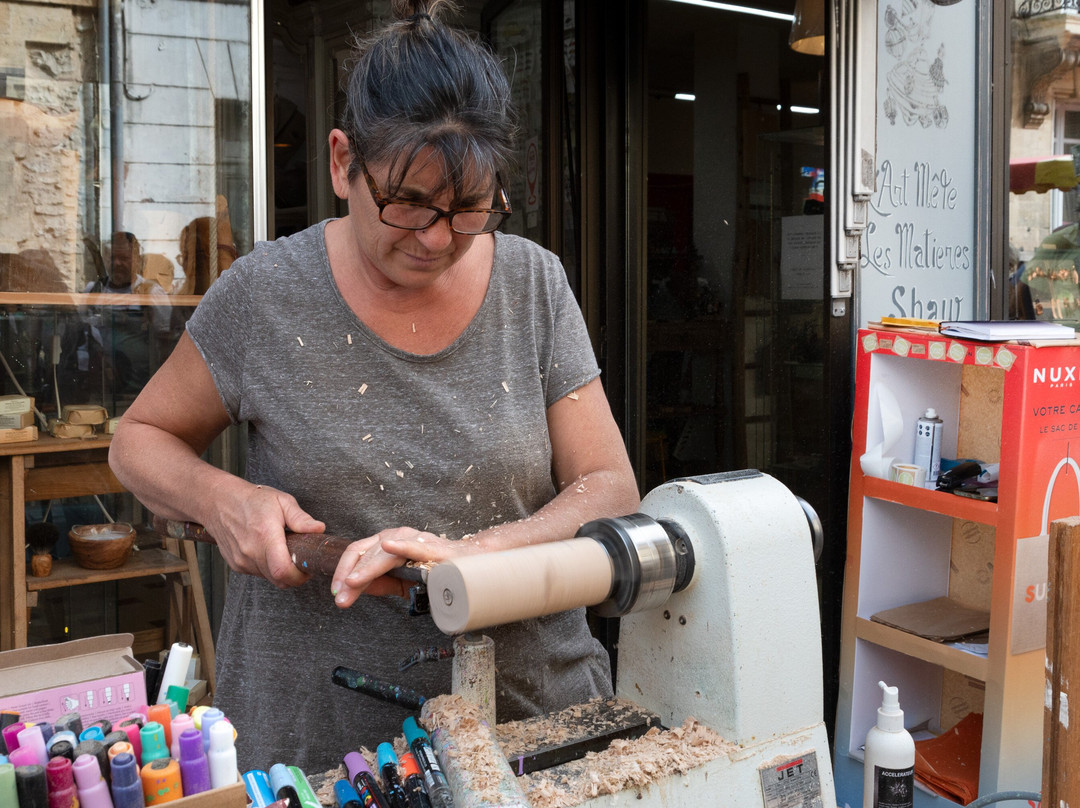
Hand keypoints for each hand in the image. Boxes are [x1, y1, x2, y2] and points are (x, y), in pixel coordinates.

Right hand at [209, 483, 324, 587]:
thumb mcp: (282, 501)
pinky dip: (268, 568)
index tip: (308, 567)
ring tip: (284, 551)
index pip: (283, 571)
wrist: (220, 502)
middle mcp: (251, 552)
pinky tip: (269, 552)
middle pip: (279, 579)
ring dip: (281, 571)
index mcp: (265, 535)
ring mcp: (241, 561)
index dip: (300, 576)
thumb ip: (301, 518)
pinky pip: (258, 574)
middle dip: (295, 575)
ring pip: (269, 578)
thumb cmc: (253, 500)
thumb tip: (319, 529)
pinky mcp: (236, 565)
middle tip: (301, 560)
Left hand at [330, 528, 484, 607]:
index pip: (357, 554)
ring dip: (367, 570)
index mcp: (386, 543)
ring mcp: (414, 538)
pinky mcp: (433, 547)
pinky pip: (414, 546)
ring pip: (383, 553)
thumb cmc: (435, 569)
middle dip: (350, 578)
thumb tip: (354, 589)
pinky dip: (401, 546)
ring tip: (353, 583)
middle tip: (341, 599)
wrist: (469, 562)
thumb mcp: (400, 580)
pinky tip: (388, 547)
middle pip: (365, 554)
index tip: (336, 594)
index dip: (342, 573)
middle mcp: (396, 536)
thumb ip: (380, 583)